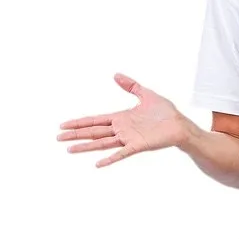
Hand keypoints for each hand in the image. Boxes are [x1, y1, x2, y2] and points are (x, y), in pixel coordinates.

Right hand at [57, 73, 186, 166]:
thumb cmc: (166, 112)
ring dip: (86, 146)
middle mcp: (121, 130)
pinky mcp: (138, 146)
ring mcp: (128, 139)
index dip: (79, 122)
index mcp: (120, 119)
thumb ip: (131, 85)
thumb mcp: (146, 94)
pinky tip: (97, 164)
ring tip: (69, 149)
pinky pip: (121, 154)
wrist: (180, 125)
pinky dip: (109, 159)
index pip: (94, 121)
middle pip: (93, 132)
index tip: (64, 125)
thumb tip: (115, 75)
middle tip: (58, 137)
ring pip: (102, 143)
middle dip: (75, 134)